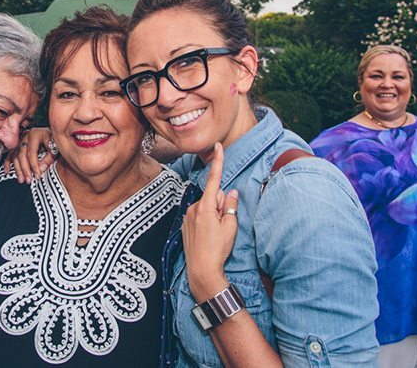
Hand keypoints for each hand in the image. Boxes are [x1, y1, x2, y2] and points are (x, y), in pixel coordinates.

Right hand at [3, 127, 56, 182]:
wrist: (52, 133)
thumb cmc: (54, 138)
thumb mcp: (55, 147)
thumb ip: (49, 158)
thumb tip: (41, 168)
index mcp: (35, 134)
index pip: (31, 152)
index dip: (34, 165)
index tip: (37, 175)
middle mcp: (25, 136)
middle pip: (21, 155)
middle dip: (25, 169)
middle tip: (29, 179)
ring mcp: (20, 140)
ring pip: (15, 156)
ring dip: (17, 169)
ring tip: (22, 179)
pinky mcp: (18, 145)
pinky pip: (10, 155)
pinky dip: (8, 164)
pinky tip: (7, 172)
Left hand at [182, 142, 239, 301]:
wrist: (202, 270)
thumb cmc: (218, 249)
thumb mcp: (230, 227)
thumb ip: (230, 206)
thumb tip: (230, 192)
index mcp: (205, 206)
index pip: (214, 179)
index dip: (218, 162)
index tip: (217, 146)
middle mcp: (194, 208)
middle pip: (212, 197)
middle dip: (220, 205)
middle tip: (223, 224)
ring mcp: (188, 216)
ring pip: (206, 207)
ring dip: (213, 214)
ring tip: (215, 234)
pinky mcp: (185, 225)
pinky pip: (199, 216)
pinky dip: (206, 221)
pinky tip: (208, 236)